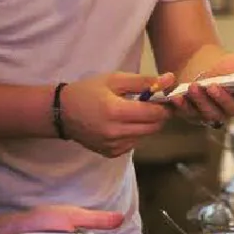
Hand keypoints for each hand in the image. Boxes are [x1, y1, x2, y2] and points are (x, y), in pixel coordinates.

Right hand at [59, 73, 176, 157]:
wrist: (62, 113)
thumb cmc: (89, 91)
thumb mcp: (115, 80)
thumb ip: (144, 81)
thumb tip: (171, 79)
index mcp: (116, 111)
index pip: (155, 113)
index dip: (165, 106)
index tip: (165, 99)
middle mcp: (116, 132)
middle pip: (154, 127)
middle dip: (159, 116)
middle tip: (152, 105)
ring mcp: (113, 146)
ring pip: (145, 136)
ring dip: (146, 125)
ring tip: (133, 113)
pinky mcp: (111, 153)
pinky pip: (134, 143)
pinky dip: (135, 134)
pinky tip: (123, 124)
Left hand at [169, 53, 233, 126]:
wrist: (195, 64)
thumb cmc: (224, 65)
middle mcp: (232, 108)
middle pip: (232, 109)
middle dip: (223, 99)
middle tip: (214, 86)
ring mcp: (213, 114)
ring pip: (210, 114)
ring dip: (202, 102)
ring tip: (194, 87)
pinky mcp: (194, 115)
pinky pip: (189, 114)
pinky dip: (183, 106)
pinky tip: (177, 97)